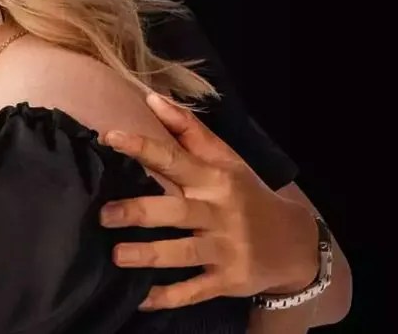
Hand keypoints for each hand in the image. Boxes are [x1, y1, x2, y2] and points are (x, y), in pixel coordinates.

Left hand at [99, 93, 319, 309]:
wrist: (294, 243)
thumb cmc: (247, 195)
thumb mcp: (227, 160)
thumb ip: (189, 131)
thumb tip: (152, 98)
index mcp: (214, 179)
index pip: (174, 159)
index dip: (142, 147)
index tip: (109, 137)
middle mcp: (219, 213)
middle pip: (175, 211)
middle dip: (139, 211)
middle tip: (103, 214)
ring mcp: (225, 249)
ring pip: (183, 252)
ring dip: (149, 255)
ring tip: (117, 256)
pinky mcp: (228, 280)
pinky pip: (195, 290)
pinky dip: (169, 297)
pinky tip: (141, 300)